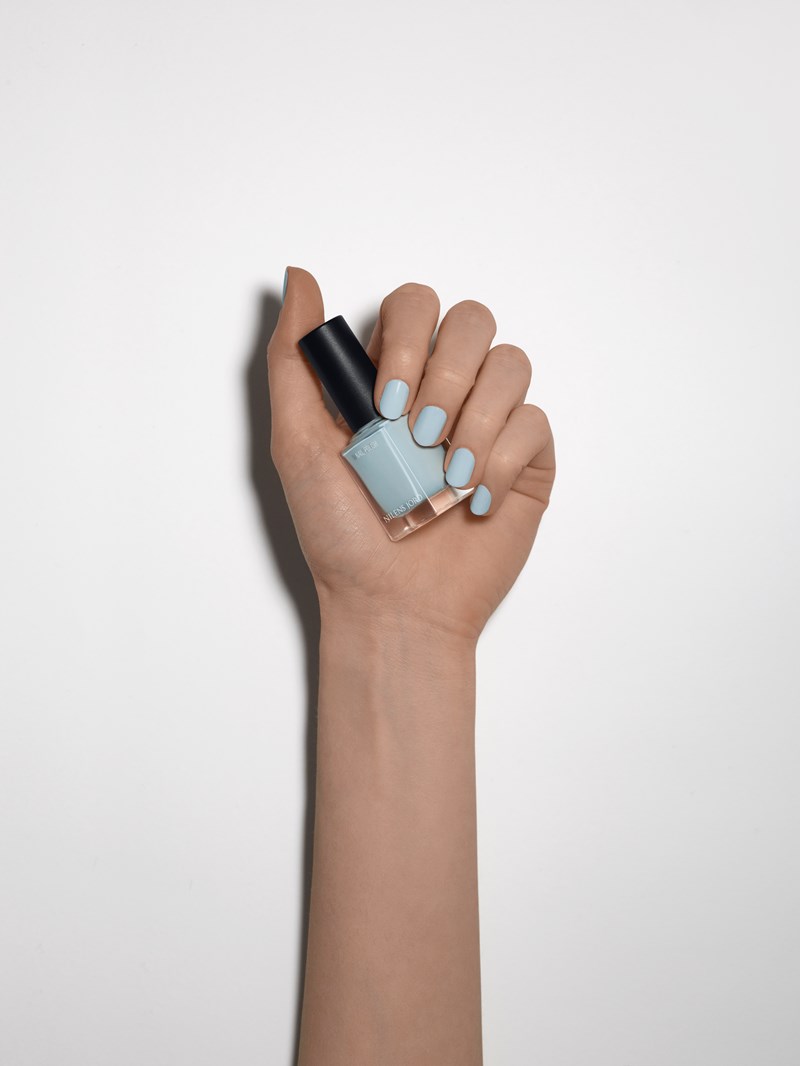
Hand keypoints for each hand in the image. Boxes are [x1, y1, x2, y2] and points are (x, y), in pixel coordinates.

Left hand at [268, 267, 555, 641]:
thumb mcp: (296, 443)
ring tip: (445, 473)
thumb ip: (292, 359)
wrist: (391, 605)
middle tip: (417, 436)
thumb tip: (299, 277)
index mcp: (392, 378)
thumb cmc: (341, 536)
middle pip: (471, 321)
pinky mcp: (526, 462)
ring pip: (512, 362)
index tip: (383, 407)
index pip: (415, 308)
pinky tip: (473, 498)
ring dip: (477, 417)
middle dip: (446, 376)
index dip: (406, 340)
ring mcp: (488, 425)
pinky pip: (535, 422)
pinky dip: (503, 459)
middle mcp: (444, 392)